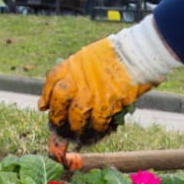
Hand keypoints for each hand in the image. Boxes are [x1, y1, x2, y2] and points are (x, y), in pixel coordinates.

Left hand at [38, 16, 179, 141]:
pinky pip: (98, 122)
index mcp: (73, 64)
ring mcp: (92, 92)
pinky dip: (97, 127)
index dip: (47, 96)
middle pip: (59, 101)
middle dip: (57, 116)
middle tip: (59, 124)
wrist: (138, 52)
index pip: (52, 81)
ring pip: (76, 116)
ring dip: (76, 126)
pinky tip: (99, 127)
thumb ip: (75, 71)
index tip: (45, 107)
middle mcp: (78, 79)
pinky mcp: (108, 103)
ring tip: (78, 131)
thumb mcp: (89, 55)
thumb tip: (65, 87)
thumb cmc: (116, 54)